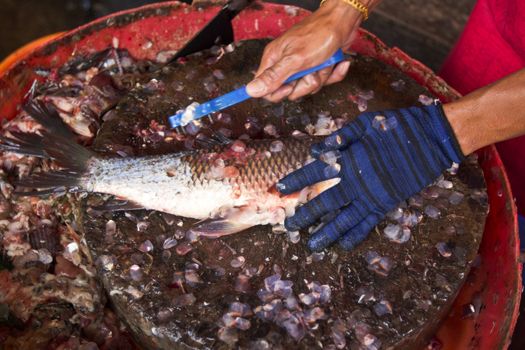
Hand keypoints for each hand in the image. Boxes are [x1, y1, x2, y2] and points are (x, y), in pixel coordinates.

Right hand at [246, 0, 376, 101]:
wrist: (343, 21)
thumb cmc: (319, 33)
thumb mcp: (295, 59)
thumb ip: (273, 77)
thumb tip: (251, 90)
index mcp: (274, 60)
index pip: (266, 88)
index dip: (278, 92)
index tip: (290, 86)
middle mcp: (286, 64)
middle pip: (290, 91)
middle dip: (305, 84)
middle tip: (310, 70)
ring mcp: (302, 66)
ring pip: (308, 87)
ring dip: (321, 76)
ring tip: (323, 61)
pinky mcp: (317, 67)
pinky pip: (323, 81)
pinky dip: (333, 73)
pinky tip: (335, 62)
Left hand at [277, 103, 464, 250]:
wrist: (434, 138)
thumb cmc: (398, 126)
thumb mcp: (366, 123)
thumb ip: (339, 138)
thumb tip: (315, 150)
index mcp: (348, 159)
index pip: (315, 172)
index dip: (296, 180)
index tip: (279, 188)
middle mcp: (357, 182)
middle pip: (325, 203)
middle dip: (306, 215)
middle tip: (290, 227)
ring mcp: (372, 196)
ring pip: (344, 220)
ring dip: (327, 233)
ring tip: (312, 245)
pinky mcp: (387, 204)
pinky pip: (368, 224)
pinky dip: (355, 235)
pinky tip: (343, 245)